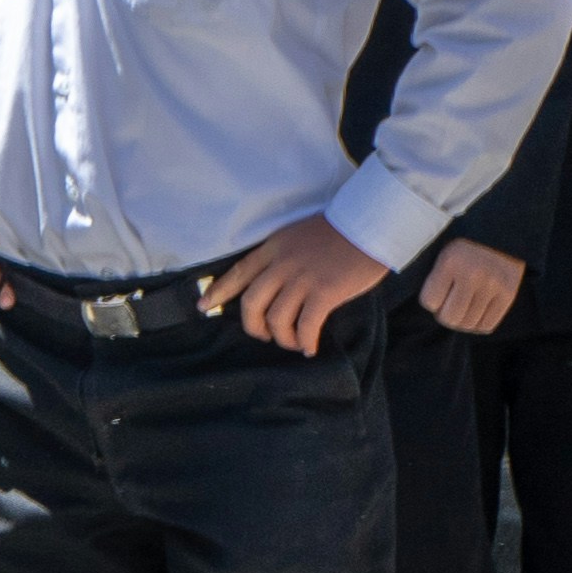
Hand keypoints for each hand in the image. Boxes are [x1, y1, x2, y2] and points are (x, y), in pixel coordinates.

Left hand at [213, 211, 386, 354]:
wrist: (368, 224)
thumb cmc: (338, 232)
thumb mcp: (296, 237)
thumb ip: (281, 258)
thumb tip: (274, 287)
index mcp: (272, 248)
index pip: (237, 273)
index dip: (218, 292)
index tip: (203, 306)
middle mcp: (281, 265)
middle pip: (251, 303)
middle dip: (253, 326)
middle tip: (263, 336)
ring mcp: (302, 279)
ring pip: (277, 319)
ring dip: (282, 338)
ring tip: (293, 343)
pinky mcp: (325, 293)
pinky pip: (306, 325)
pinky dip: (305, 341)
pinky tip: (310, 348)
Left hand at [417, 239, 525, 334]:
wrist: (503, 234)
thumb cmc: (465, 247)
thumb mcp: (443, 253)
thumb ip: (435, 277)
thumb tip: (429, 306)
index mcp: (450, 262)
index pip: (430, 301)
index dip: (431, 302)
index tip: (437, 295)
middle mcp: (471, 275)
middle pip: (450, 317)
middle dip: (445, 316)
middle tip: (448, 307)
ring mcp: (492, 286)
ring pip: (468, 324)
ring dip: (462, 321)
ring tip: (463, 309)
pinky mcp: (508, 295)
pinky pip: (487, 325)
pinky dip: (478, 325)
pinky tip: (475, 314)